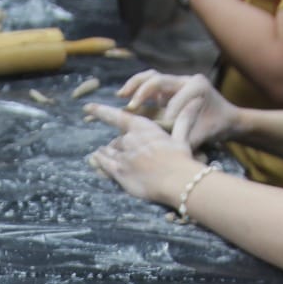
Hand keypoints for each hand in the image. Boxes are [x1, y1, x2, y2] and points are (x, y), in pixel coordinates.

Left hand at [84, 104, 204, 205]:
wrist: (177, 181)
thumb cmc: (181, 159)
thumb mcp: (182, 137)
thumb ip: (183, 119)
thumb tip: (195, 101)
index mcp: (144, 129)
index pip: (118, 117)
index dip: (101, 111)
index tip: (87, 108)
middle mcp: (130, 140)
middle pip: (118, 140)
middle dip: (121, 144)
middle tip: (126, 150)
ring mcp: (123, 157)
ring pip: (110, 151)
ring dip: (108, 152)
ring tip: (105, 152)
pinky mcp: (119, 173)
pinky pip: (104, 164)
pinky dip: (100, 160)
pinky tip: (96, 158)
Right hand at [116, 70, 244, 147]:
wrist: (227, 119)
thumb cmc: (215, 127)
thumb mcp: (201, 135)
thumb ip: (185, 139)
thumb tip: (166, 150)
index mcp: (196, 86)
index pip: (174, 101)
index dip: (166, 115)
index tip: (162, 130)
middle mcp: (185, 79)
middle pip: (157, 79)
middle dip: (141, 92)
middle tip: (129, 104)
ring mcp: (176, 81)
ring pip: (151, 76)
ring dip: (135, 85)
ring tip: (121, 95)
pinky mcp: (169, 87)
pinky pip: (150, 82)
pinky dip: (137, 88)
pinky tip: (125, 97)